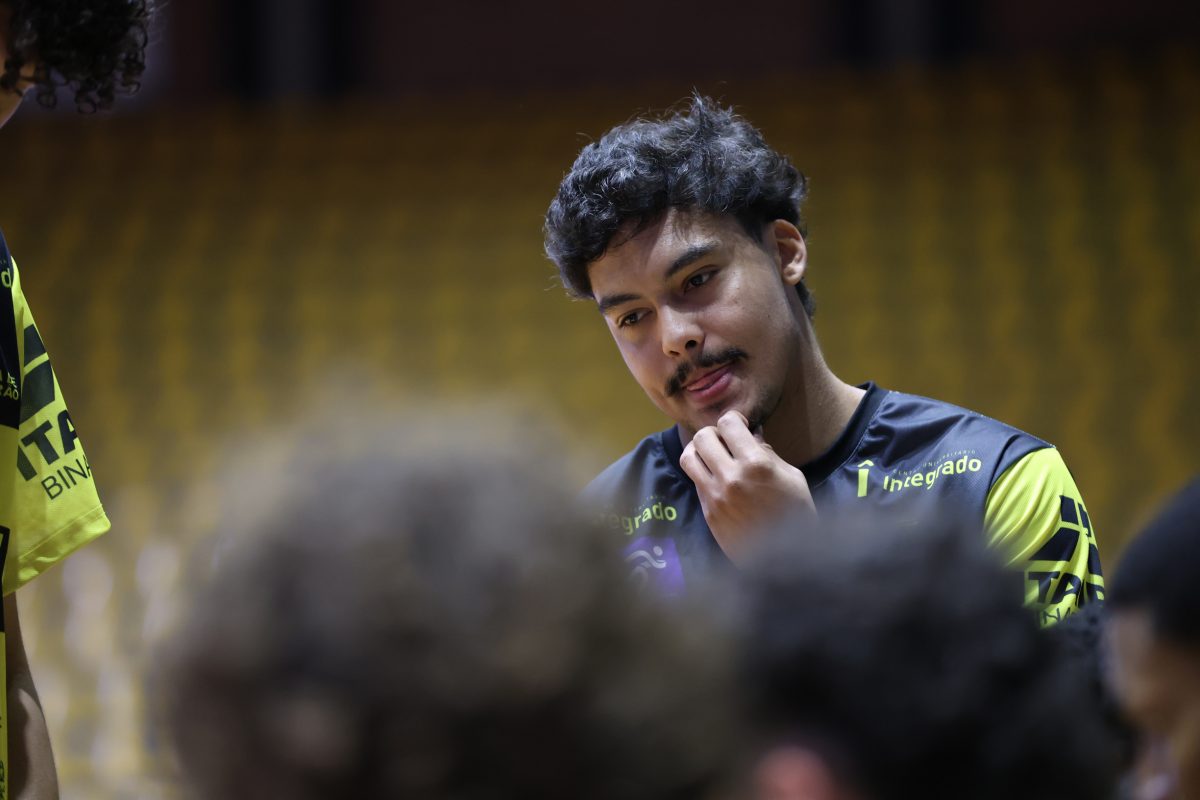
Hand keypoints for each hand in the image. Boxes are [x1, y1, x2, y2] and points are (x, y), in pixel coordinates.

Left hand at [680, 410, 814, 564]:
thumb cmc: (797, 515)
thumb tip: (751, 436)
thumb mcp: (792, 477)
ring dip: (699, 452)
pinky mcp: (708, 512)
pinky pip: (695, 481)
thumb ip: (769, 453)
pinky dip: (703, 474)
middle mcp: (731, 477)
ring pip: (688, 457)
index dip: (734, 420)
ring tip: (714, 457)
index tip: (740, 425)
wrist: (786, 559)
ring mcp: (715, 496)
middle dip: (713, 433)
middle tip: (725, 441)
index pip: (728, 423)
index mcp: (756, 464)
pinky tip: (718, 479)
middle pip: (701, 436)